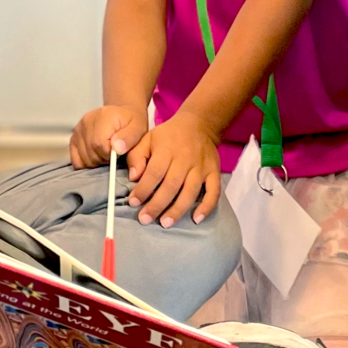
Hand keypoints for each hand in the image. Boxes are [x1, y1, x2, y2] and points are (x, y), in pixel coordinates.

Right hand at [69, 104, 147, 168]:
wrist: (122, 114)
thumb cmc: (132, 123)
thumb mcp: (138, 129)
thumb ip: (129, 138)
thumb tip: (116, 149)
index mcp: (103, 117)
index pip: (100, 145)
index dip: (110, 155)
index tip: (118, 153)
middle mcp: (86, 121)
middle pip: (91, 153)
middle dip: (103, 160)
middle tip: (113, 154)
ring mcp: (78, 129)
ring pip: (83, 158)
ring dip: (95, 162)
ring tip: (105, 154)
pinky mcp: (73, 137)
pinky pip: (75, 159)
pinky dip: (85, 162)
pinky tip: (95, 156)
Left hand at [125, 111, 221, 226]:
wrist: (198, 124)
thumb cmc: (168, 136)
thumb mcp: (147, 138)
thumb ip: (137, 156)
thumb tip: (133, 177)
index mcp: (167, 149)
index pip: (154, 172)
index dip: (143, 189)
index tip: (133, 202)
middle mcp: (185, 159)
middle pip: (171, 185)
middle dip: (157, 204)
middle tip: (145, 219)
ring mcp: (201, 167)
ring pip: (190, 191)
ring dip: (178, 209)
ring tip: (165, 223)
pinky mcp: (214, 172)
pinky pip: (213, 191)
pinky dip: (207, 206)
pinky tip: (196, 219)